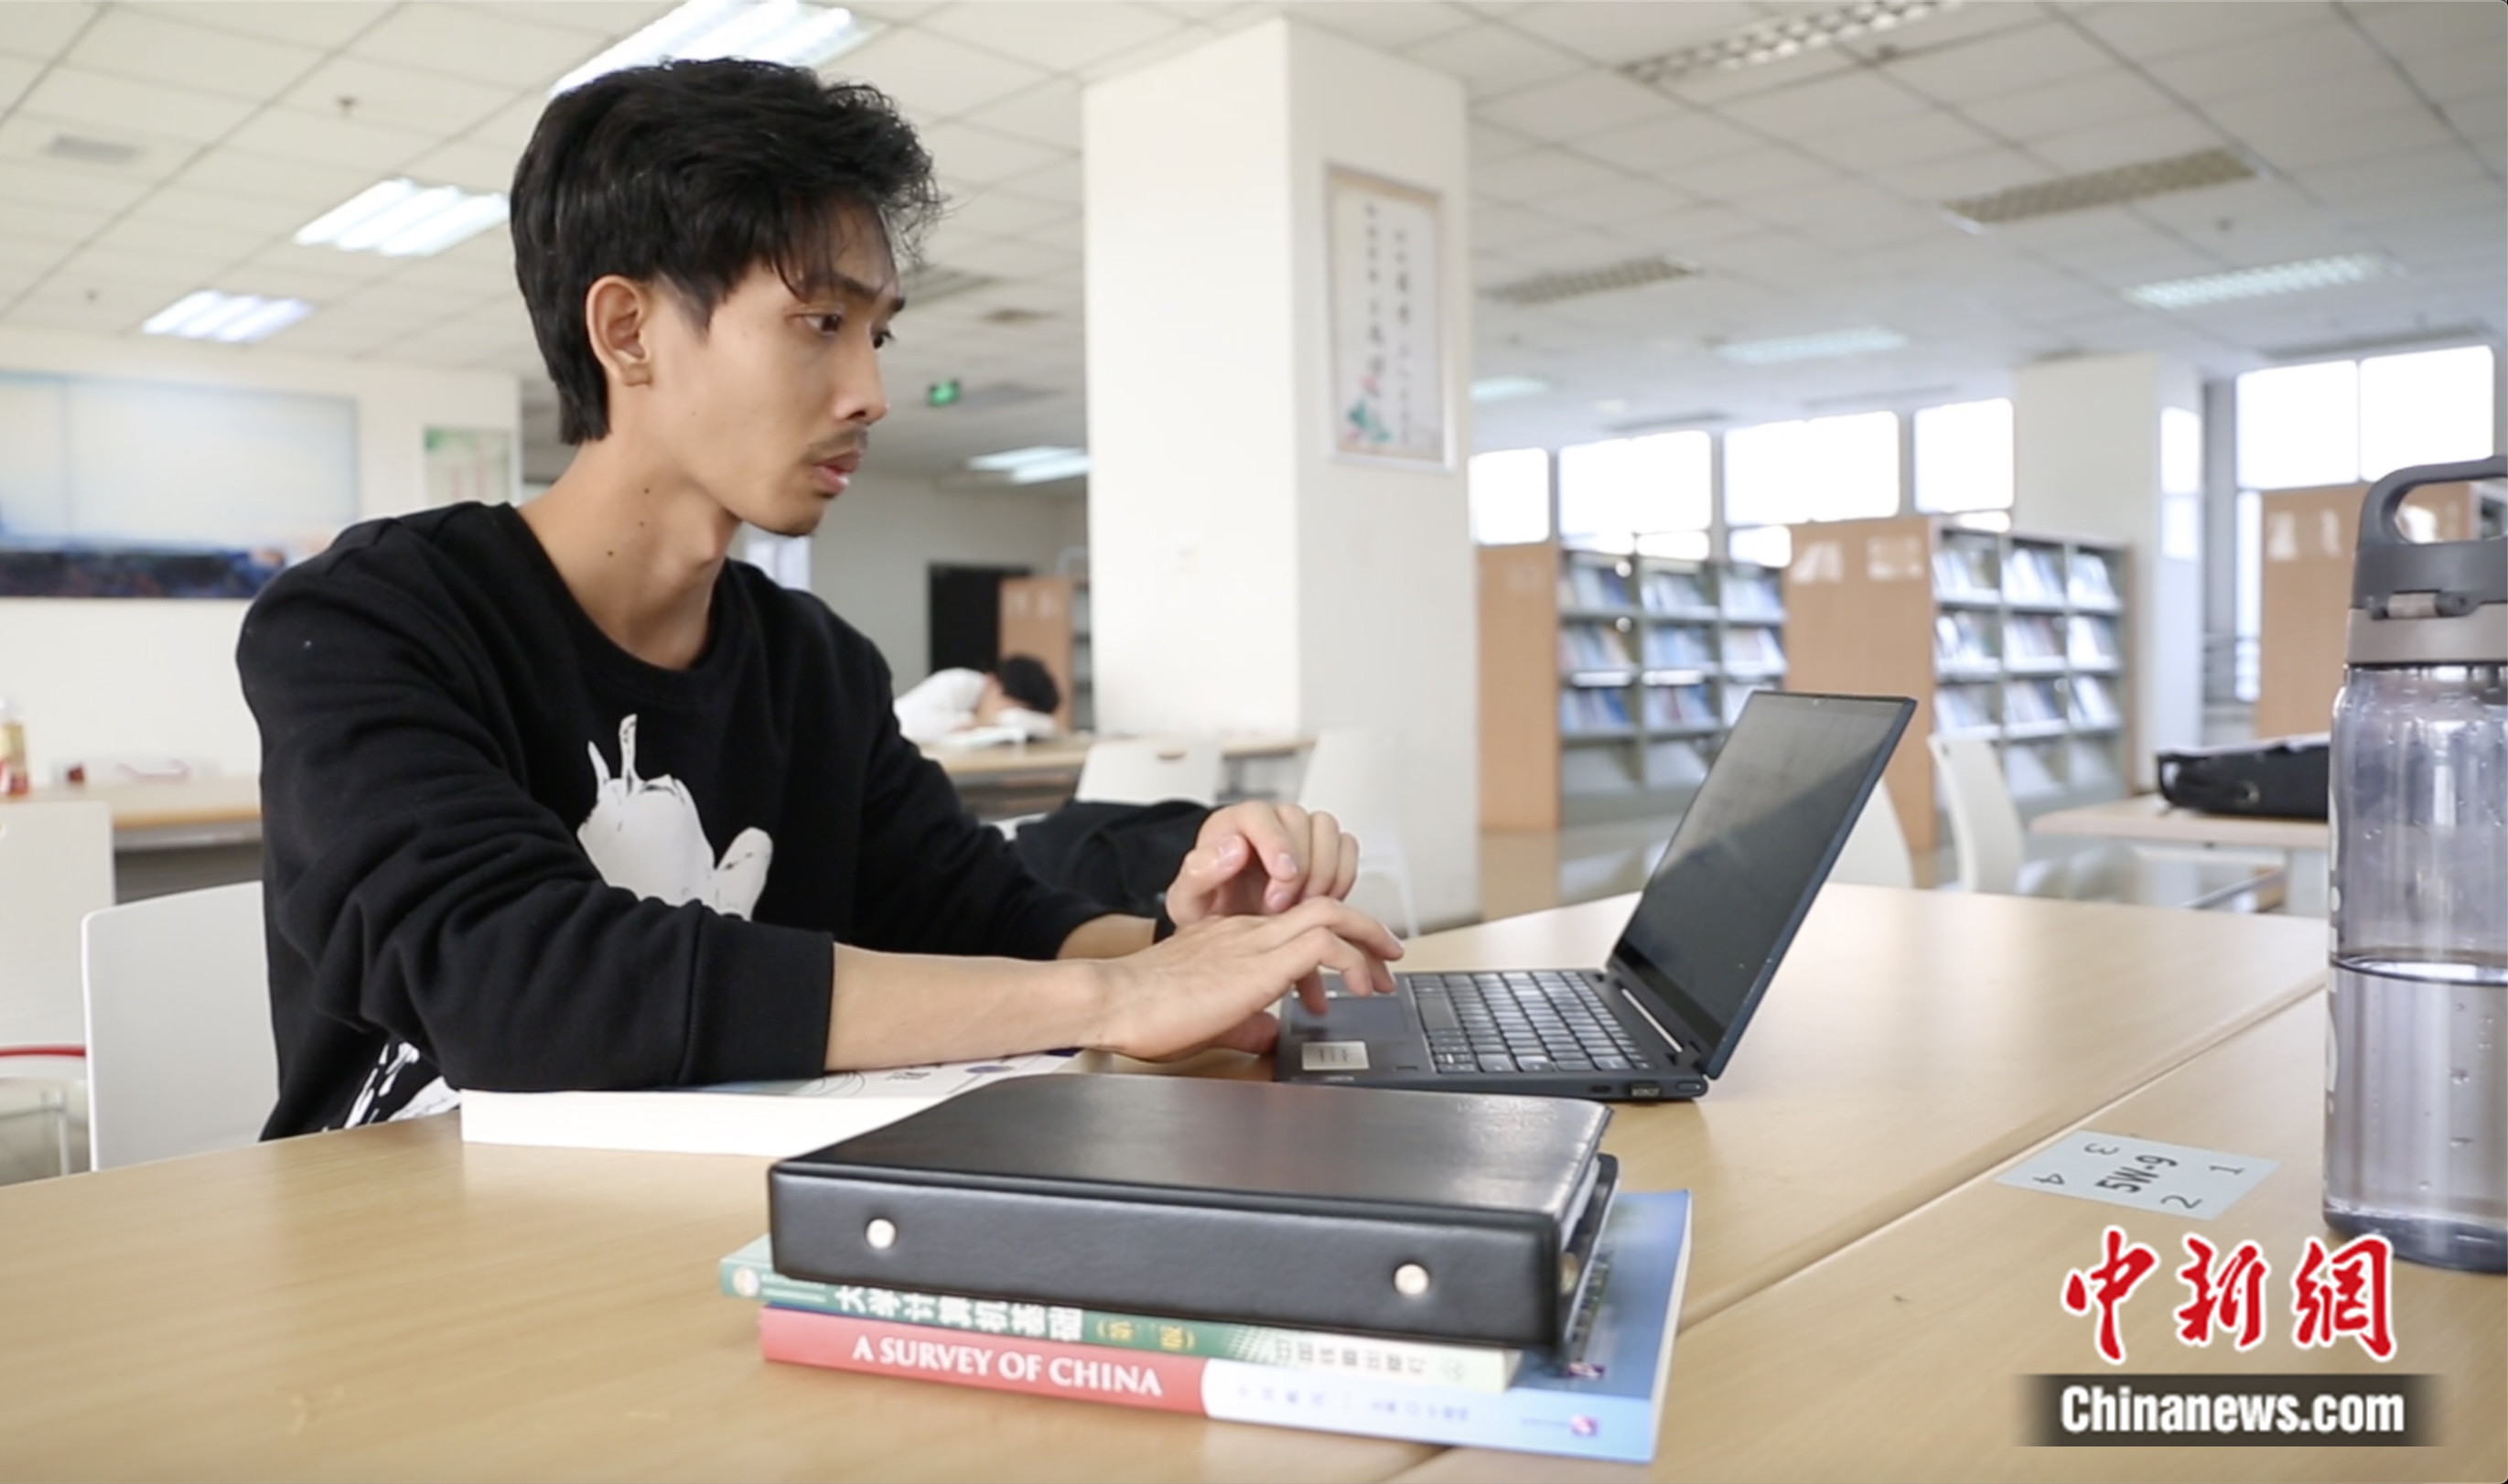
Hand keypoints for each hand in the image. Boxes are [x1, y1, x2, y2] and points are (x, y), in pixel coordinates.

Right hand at [1088, 898, 1402, 1060]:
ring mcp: (1254, 941)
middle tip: (1390, 959)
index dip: (1335, 938)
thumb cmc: (1141, 1012)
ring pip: (1331, 914)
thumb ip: (1242, 1022)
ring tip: (1386, 972)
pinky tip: (1359, 987)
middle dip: (1366, 932)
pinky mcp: (1259, 960)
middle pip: (1323, 907)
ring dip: (1368, 940)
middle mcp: (1247, 931)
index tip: (1356, 965)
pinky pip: (1323, 943)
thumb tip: (1270, 1036)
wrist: (1111, 999)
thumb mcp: (1207, 1017)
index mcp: (1233, 939)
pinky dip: (1350, 961)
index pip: (1297, 922)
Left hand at [1165, 802, 1360, 926]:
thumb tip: (1232, 848)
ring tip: (1303, 906)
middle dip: (1300, 868)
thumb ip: (1198, 874)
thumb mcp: (1188, 902)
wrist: (1231, 934)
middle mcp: (1269, 823)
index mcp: (1232, 825)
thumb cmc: (1210, 911)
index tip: (1283, 875)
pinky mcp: (1323, 851)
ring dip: (1324, 871)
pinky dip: (1342, 876)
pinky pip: (1346, 848)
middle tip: (1284, 905)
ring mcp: (1299, 835)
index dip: (1277, 843)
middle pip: (1301, 821)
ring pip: (1328, 830)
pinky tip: (1322, 902)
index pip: (1261, 814)